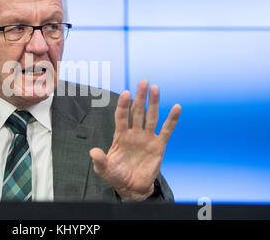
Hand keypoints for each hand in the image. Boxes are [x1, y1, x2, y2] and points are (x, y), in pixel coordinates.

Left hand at [89, 80, 180, 200]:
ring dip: (153, 103)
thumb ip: (99, 160)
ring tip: (155, 88)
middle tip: (143, 82)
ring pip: (151, 117)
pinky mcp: (159, 145)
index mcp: (120, 136)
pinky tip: (176, 107)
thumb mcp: (104, 169)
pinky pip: (166, 130)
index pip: (122, 117)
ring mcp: (147, 138)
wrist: (132, 187)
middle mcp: (134, 133)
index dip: (123, 105)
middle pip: (137, 111)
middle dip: (140, 97)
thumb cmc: (116, 175)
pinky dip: (172, 119)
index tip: (125, 93)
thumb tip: (93, 152)